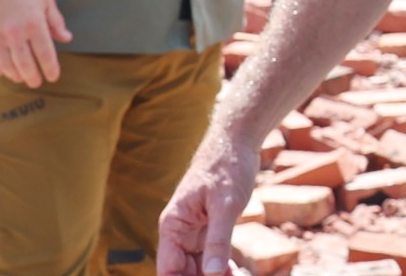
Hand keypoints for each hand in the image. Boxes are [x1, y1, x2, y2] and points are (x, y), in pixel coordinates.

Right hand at [0, 0, 71, 86]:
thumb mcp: (46, 0)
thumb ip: (56, 22)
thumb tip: (67, 39)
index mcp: (34, 24)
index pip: (44, 54)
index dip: (50, 68)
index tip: (53, 77)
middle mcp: (14, 33)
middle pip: (25, 64)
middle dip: (32, 77)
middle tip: (37, 83)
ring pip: (6, 65)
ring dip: (15, 75)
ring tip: (22, 78)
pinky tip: (3, 71)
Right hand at [158, 128, 261, 275]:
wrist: (236, 143)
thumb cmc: (226, 167)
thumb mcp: (226, 204)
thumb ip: (218, 239)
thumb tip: (210, 272)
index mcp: (173, 226)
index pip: (168, 269)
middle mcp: (179, 232)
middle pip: (183, 271)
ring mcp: (194, 231)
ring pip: (198, 266)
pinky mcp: (210, 228)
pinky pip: (211, 256)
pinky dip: (221, 267)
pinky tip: (235, 273)